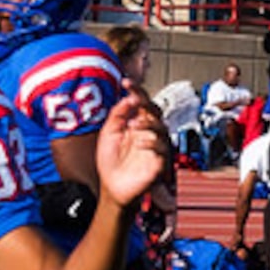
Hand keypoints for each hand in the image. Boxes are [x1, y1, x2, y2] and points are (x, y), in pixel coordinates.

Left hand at [93, 93, 169, 207]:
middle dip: (145, 102)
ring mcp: (153, 145)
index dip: (135, 91)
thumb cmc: (110, 162)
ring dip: (147, 123)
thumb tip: (127, 98)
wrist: (112, 187)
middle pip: (154, 110)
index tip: (126, 82)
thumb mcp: (108, 134)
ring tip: (132, 126)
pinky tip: (139, 144)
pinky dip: (151, 143)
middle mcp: (147, 132)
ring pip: (161, 126)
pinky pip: (162, 147)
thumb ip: (117, 115)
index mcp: (135, 123)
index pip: (140, 103)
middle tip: (134, 101)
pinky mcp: (159, 160)